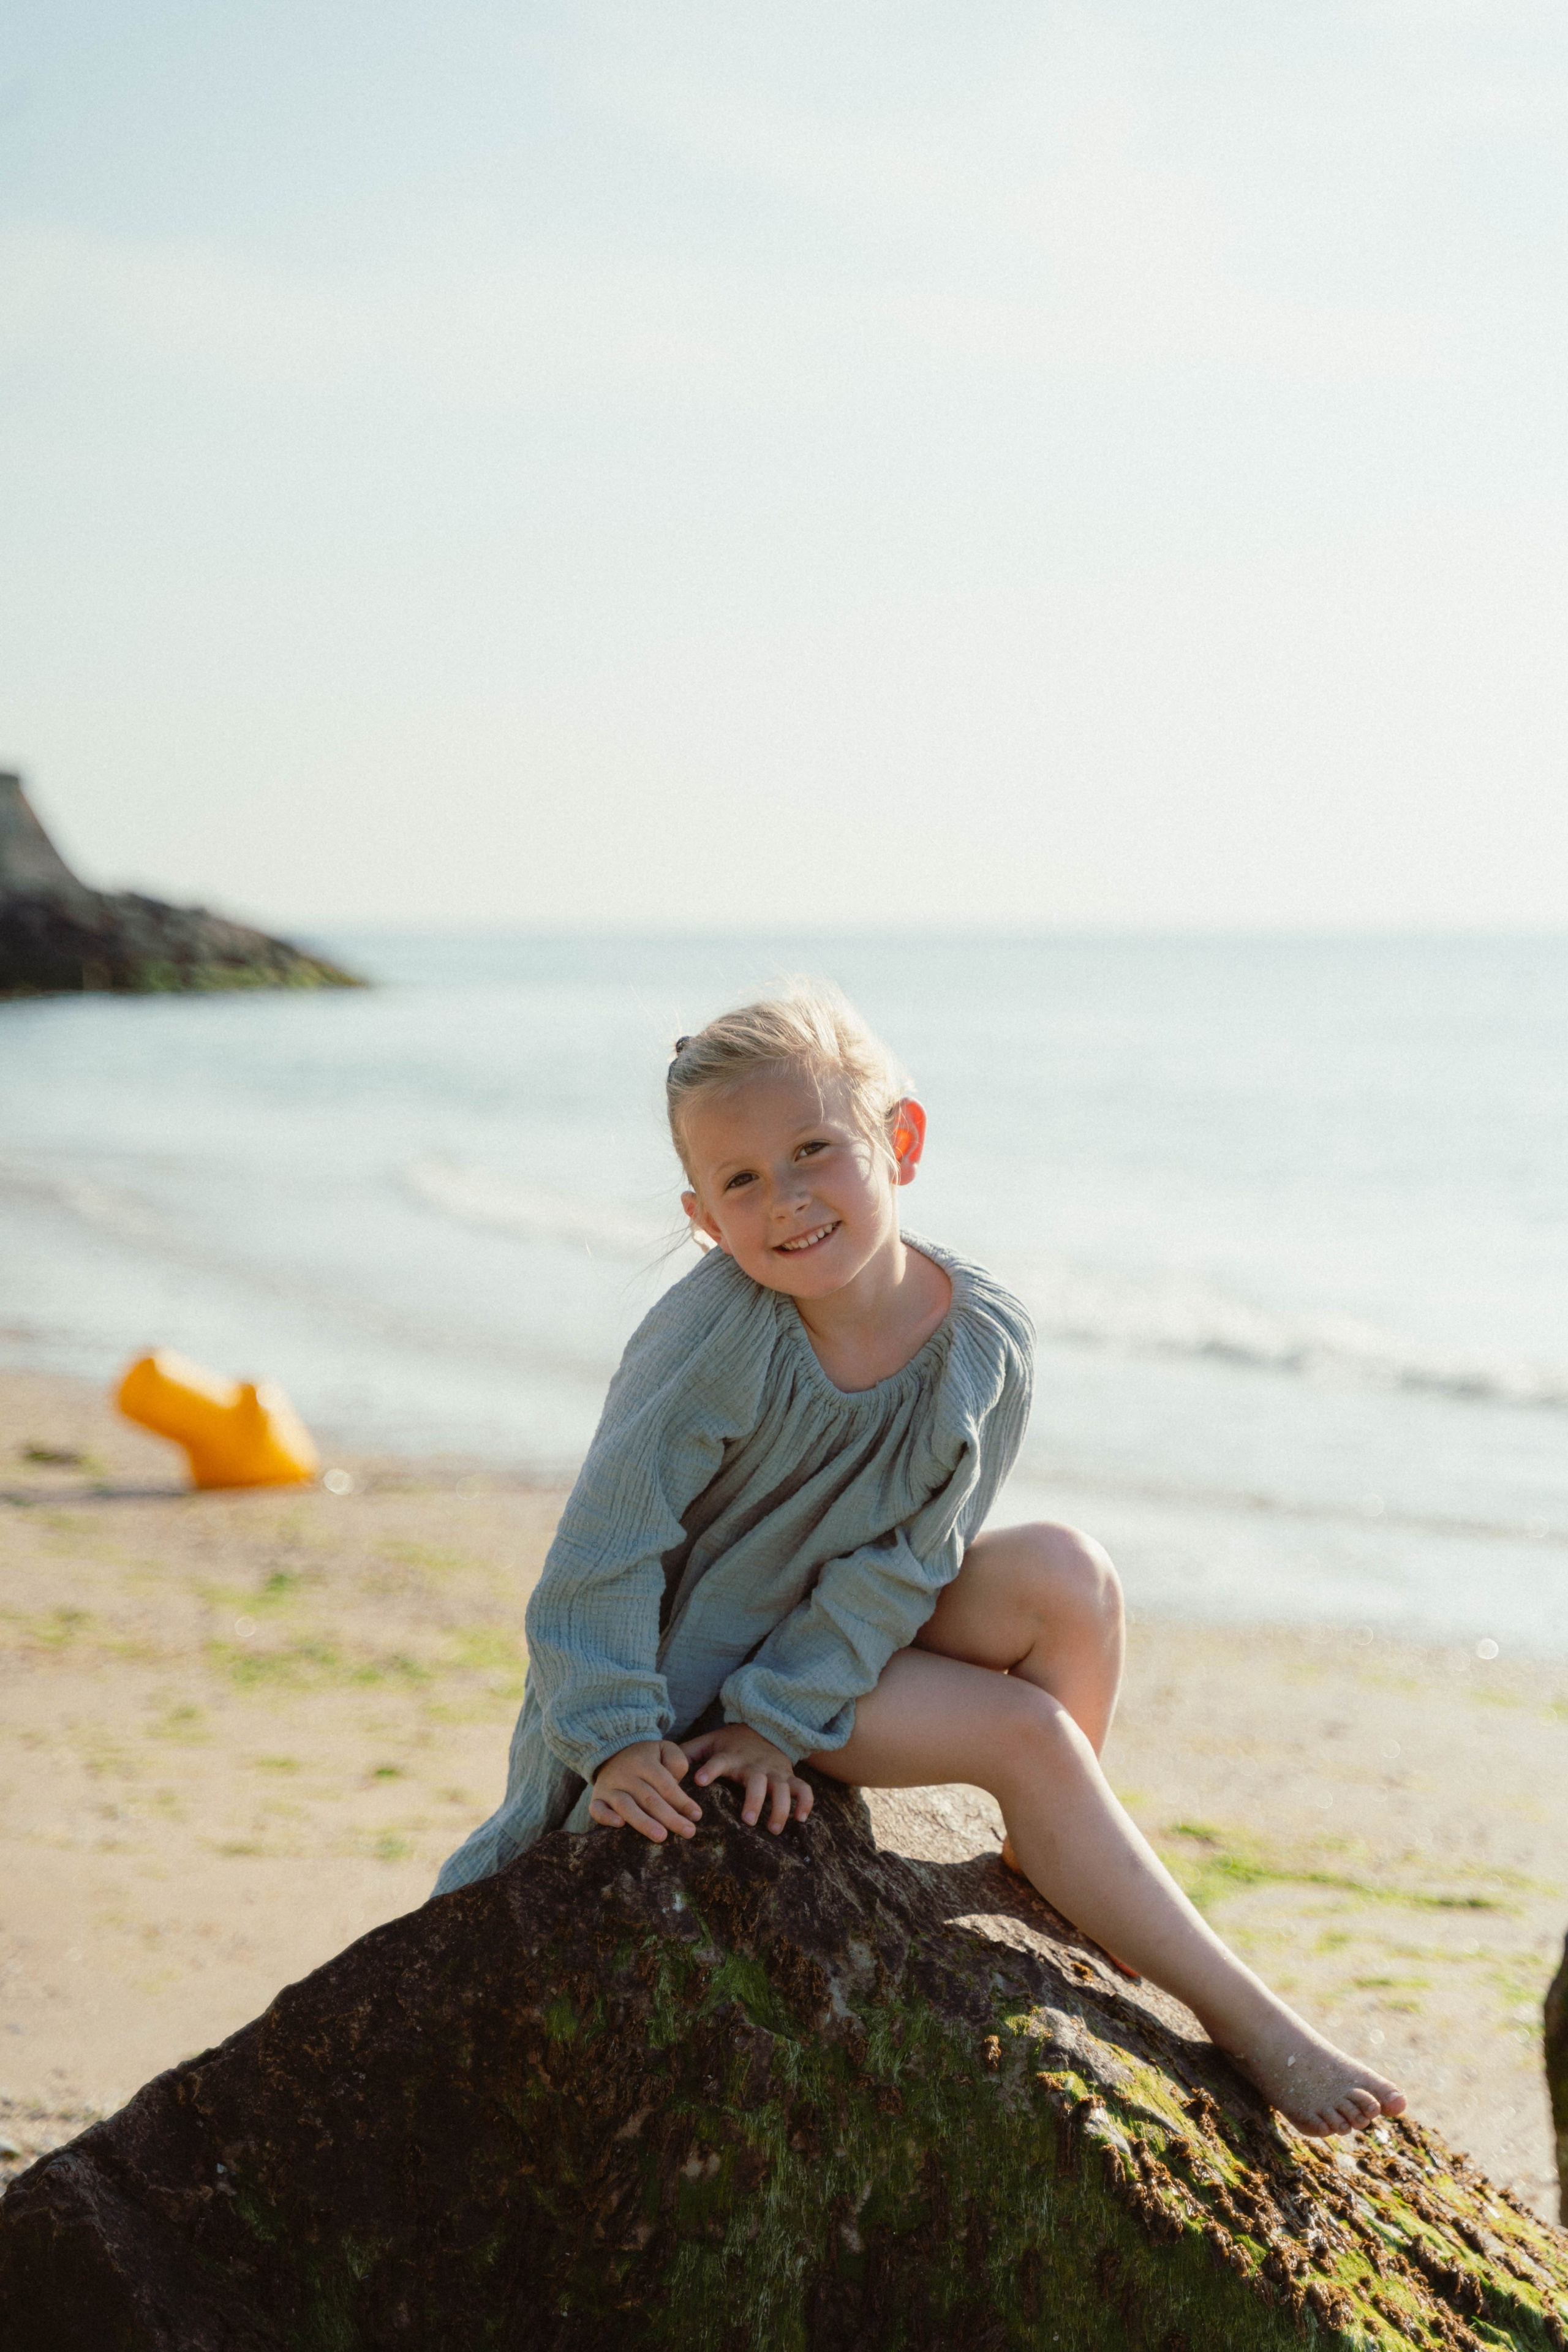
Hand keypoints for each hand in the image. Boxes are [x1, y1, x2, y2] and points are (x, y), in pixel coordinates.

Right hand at [589, 1740, 702, 1841]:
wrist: (611, 1751)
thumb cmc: (645, 1757)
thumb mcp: (664, 1749)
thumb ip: (676, 1761)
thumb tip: (677, 1783)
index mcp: (644, 1762)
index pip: (666, 1785)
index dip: (682, 1801)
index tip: (697, 1816)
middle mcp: (625, 1774)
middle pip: (649, 1799)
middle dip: (670, 1817)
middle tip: (689, 1832)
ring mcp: (609, 1787)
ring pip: (626, 1806)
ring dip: (644, 1822)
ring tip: (661, 1836)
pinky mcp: (597, 1798)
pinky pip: (597, 1809)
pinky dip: (606, 1817)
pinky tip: (619, 1825)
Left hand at [680, 1724, 813, 1833]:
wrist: (763, 1727)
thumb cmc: (730, 1743)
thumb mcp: (708, 1742)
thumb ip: (687, 1754)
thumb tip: (662, 1767)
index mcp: (730, 1757)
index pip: (718, 1761)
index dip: (709, 1770)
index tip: (699, 1781)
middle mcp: (753, 1765)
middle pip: (756, 1782)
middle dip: (753, 1800)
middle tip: (747, 1821)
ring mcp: (773, 1771)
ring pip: (782, 1788)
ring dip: (779, 1808)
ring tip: (773, 1829)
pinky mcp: (789, 1776)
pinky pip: (803, 1788)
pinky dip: (805, 1802)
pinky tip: (801, 1819)